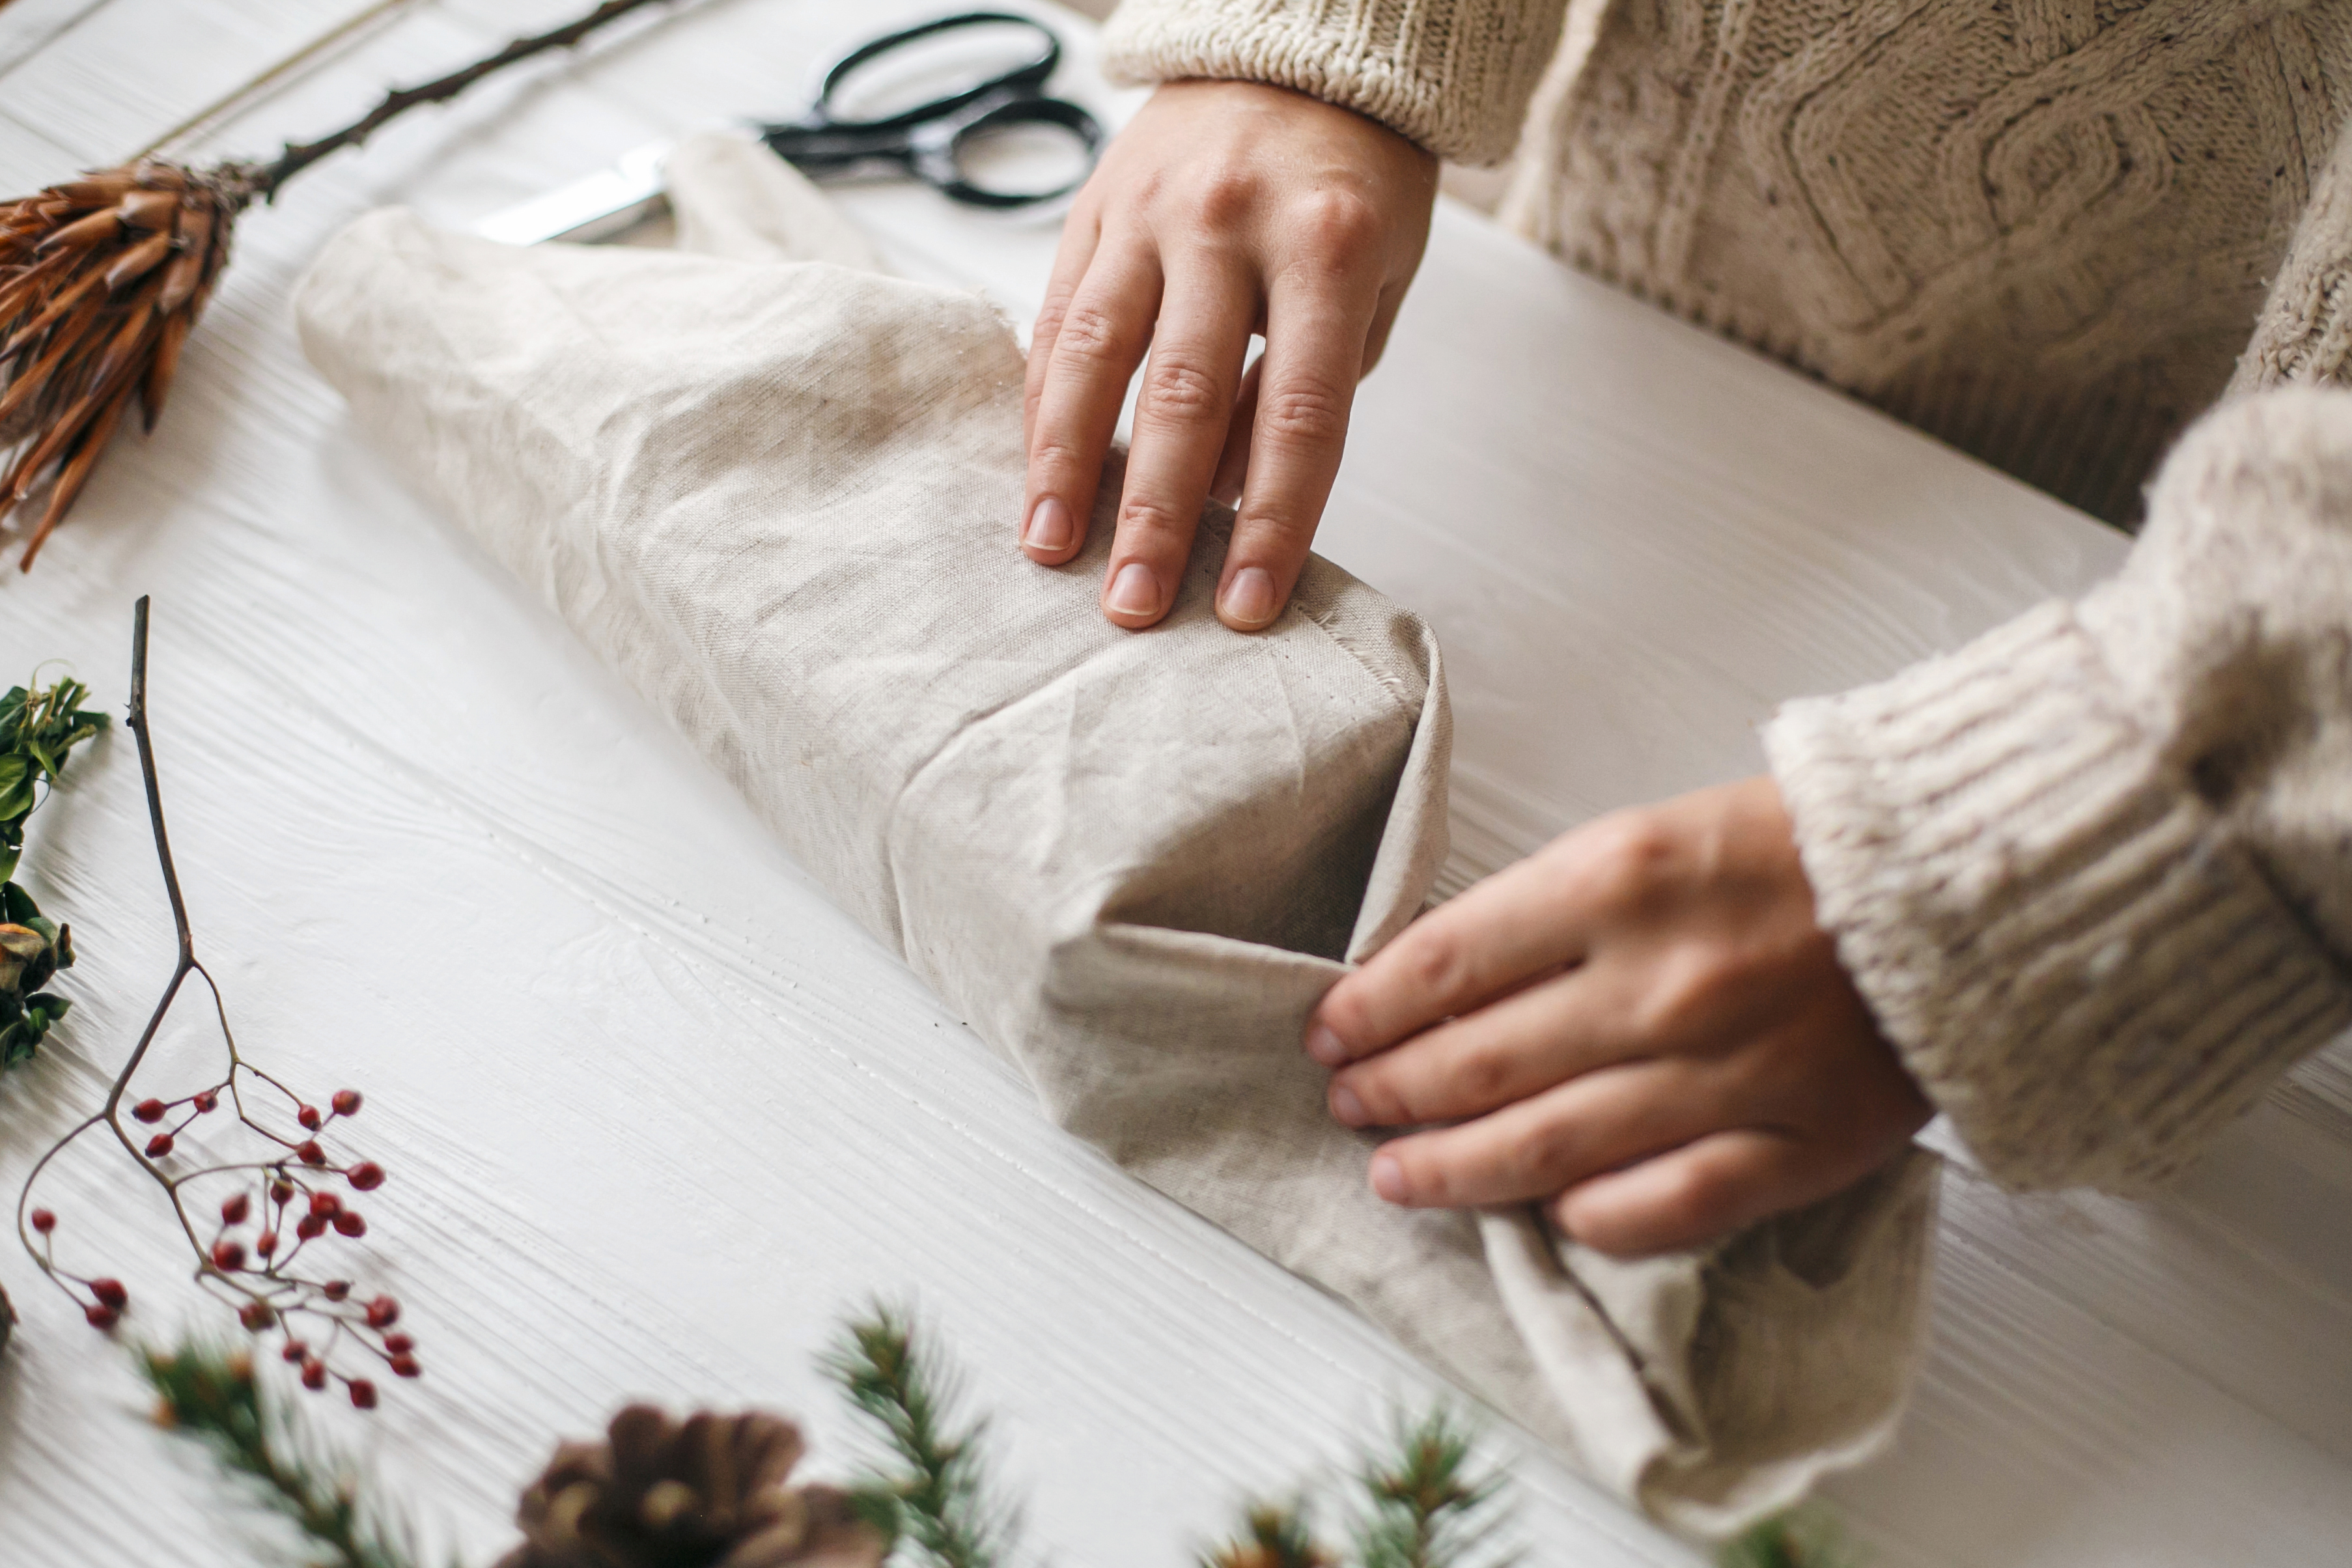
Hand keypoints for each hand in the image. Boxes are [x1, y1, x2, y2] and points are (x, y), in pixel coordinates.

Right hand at [1021, 81, 1438, 630]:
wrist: (1299, 47)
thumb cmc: (1352, 186)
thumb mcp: (1377, 279)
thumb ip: (1310, 385)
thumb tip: (1226, 497)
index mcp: (1328, 247)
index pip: (1301, 416)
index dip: (1273, 521)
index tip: (1247, 606)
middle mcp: (1232, 225)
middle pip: (1187, 396)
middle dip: (1158, 515)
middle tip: (1135, 608)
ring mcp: (1152, 211)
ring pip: (1097, 354)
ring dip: (1069, 466)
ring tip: (1050, 551)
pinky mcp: (1094, 205)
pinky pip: (1058, 316)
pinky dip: (1043, 403)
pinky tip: (1034, 474)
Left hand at [1304, 776, 1930, 1256]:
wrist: (1962, 885)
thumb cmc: (1795, 853)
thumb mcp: (1651, 836)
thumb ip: (1550, 911)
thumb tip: (1442, 986)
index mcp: (1618, 879)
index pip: (1444, 962)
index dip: (1369, 1008)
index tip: (1329, 1031)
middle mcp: (1660, 982)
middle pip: (1476, 1062)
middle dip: (1391, 1091)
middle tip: (1349, 1105)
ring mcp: (1726, 1075)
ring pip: (1544, 1149)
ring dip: (1450, 1169)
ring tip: (1395, 1175)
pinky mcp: (1792, 1146)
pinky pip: (1658, 1208)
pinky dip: (1585, 1219)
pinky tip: (1539, 1216)